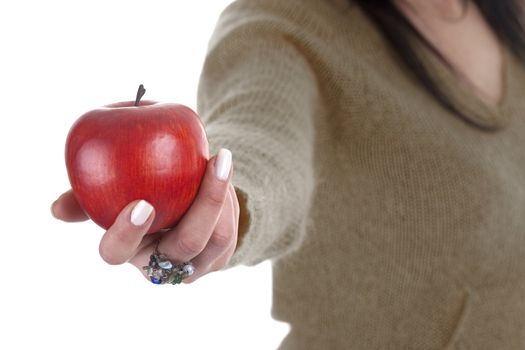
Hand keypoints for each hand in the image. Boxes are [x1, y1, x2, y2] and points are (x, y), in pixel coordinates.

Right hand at [51, 149, 239, 283]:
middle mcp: (162, 264)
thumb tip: (56, 209)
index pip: (117, 252)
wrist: (181, 203)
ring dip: (221, 195)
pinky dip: (229, 198)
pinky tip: (223, 169)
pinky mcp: (220, 256)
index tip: (141, 204)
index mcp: (128, 250)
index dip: (126, 233)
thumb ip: (89, 194)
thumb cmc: (139, 193)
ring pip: (216, 237)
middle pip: (184, 246)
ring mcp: (195, 264)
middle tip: (211, 164)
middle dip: (202, 206)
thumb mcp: (113, 191)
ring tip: (220, 160)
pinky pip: (230, 228)